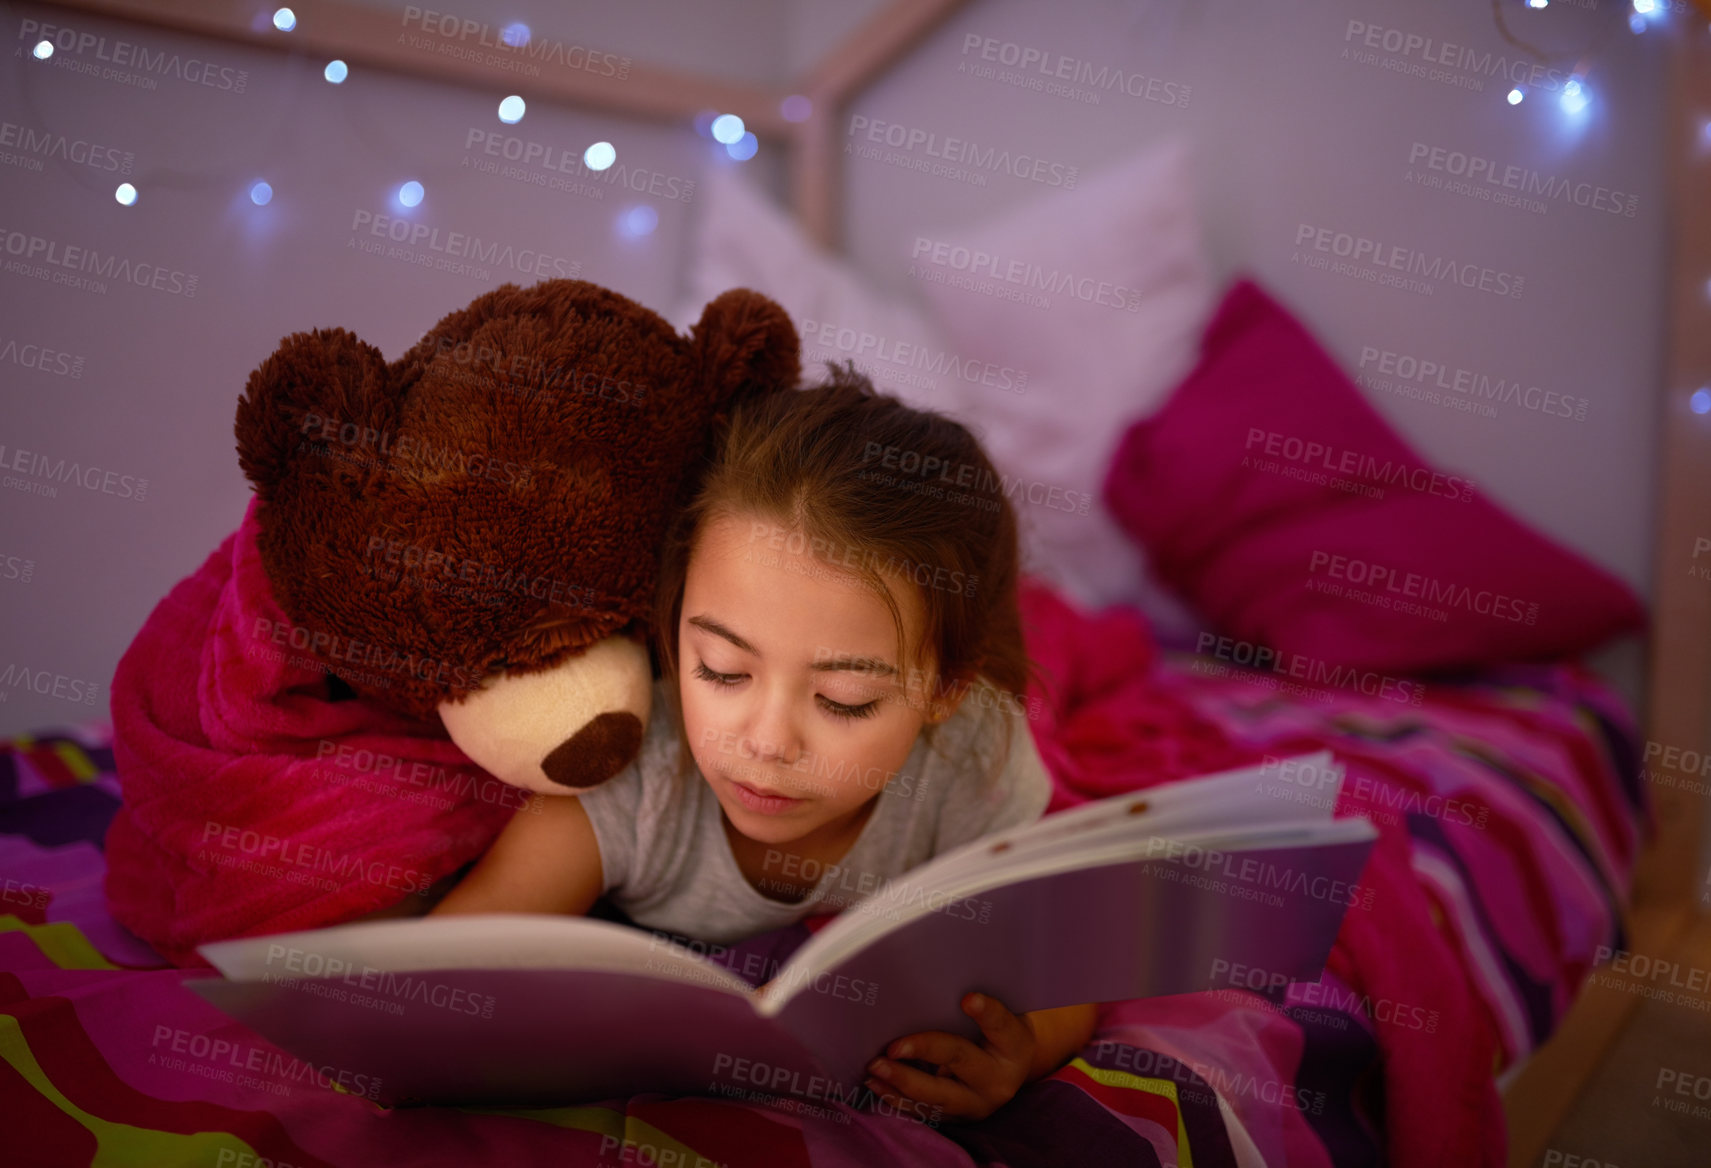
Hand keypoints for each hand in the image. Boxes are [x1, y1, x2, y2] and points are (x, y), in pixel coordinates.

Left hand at [864, 992, 1035, 1121]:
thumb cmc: (997, 1033)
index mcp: (1014, 1046)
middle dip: (924, 1051)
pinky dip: (897, 1097)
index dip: (985, 1012)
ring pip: (937, 1096)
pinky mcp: (957, 1118)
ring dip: (901, 1081)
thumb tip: (928, 984)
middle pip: (960, 1061)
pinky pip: (924, 1110)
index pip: (1000, 1025)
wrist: (1009, 1071)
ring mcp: (977, 1104)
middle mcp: (998, 1079)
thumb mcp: (999, 1017)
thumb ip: (975, 1006)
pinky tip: (875, 1083)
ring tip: (875, 1068)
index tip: (968, 999)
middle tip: (892, 1047)